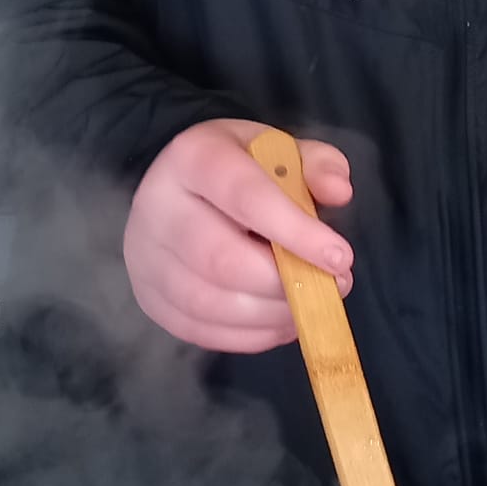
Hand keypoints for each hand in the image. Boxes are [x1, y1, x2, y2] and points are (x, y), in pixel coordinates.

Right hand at [124, 118, 353, 353]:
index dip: (296, 231)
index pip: (245, 196)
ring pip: (209, 304)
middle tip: (333, 285)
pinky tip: (280, 321)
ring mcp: (146, 258)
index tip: (341, 257)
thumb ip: (317, 164)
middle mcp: (157, 207)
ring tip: (309, 304)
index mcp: (193, 158)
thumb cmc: (238, 168)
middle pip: (221, 260)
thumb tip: (339, 191)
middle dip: (285, 283)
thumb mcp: (279, 150)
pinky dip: (249, 335)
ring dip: (270, 314)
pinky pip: (200, 330)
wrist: (174, 186)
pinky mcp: (148, 297)